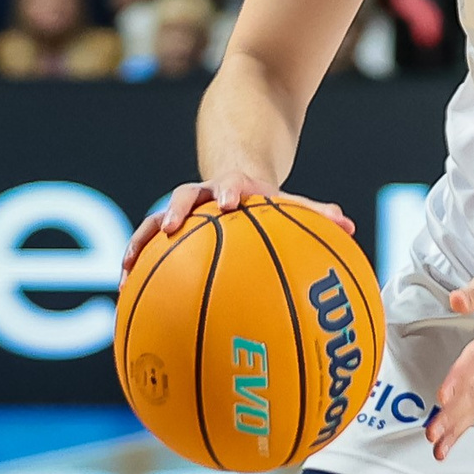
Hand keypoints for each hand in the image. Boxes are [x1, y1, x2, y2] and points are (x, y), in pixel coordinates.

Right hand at [122, 176, 351, 272]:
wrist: (232, 181)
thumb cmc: (263, 201)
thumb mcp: (287, 203)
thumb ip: (315, 214)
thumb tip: (350, 227)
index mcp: (235, 187)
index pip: (233, 183)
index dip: (231, 189)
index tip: (231, 200)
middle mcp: (203, 197)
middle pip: (185, 195)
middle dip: (178, 208)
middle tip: (172, 225)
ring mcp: (180, 213)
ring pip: (154, 222)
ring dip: (142, 240)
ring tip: (128, 267)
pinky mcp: (164, 232)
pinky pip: (145, 247)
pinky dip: (135, 264)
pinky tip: (124, 292)